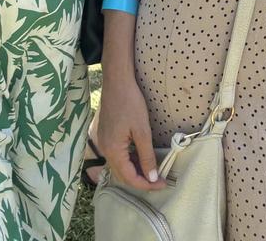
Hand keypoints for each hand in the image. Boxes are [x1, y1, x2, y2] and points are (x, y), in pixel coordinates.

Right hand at [98, 75, 164, 191]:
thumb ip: (146, 156)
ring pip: (119, 166)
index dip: (146, 184)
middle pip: (122, 175)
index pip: (129, 178)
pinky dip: (128, 160)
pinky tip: (140, 157)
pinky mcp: (105, 135)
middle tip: (158, 180)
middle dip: (140, 180)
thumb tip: (152, 178)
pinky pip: (116, 156)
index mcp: (112, 150)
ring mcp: (103, 142)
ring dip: (134, 170)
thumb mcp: (142, 130)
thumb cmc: (130, 102)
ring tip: (152, 170)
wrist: (117, 80)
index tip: (162, 183)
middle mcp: (104, 149)